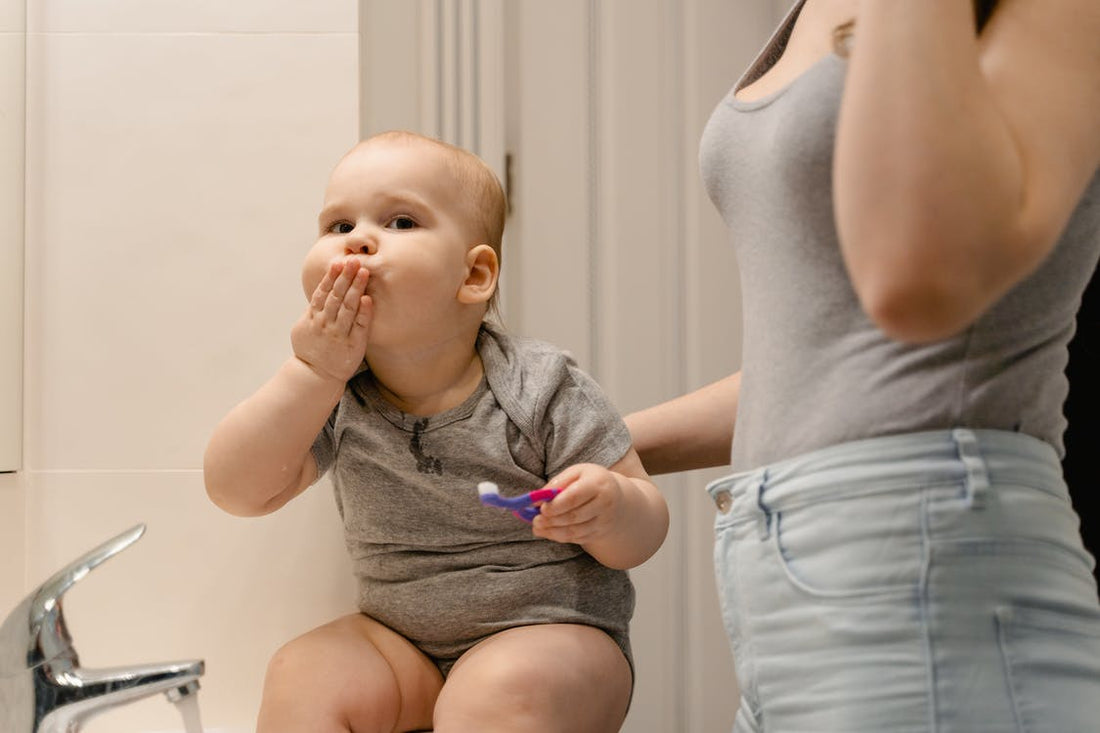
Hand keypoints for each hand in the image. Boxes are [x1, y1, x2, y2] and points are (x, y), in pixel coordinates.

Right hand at [290, 257, 371, 383]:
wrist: (314, 376)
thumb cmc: (310, 350)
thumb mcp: (302, 328)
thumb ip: (311, 311)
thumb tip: (319, 292)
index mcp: (313, 317)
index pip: (323, 292)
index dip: (331, 277)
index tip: (338, 262)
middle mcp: (325, 324)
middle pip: (336, 296)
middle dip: (345, 277)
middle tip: (354, 260)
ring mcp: (339, 334)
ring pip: (348, 307)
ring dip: (356, 289)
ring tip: (364, 272)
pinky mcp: (353, 345)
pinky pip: (359, 326)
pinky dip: (364, 313)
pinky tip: (368, 299)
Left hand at [531, 463, 625, 545]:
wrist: (616, 497)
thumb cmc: (590, 481)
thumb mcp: (576, 473)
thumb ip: (557, 483)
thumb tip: (536, 499)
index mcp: (598, 484)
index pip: (575, 497)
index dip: (556, 505)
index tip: (541, 509)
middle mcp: (605, 504)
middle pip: (574, 517)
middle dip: (551, 520)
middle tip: (535, 520)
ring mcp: (604, 521)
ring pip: (574, 531)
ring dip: (552, 532)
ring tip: (537, 527)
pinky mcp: (600, 533)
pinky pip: (577, 538)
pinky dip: (560, 537)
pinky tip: (548, 532)